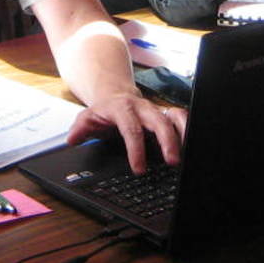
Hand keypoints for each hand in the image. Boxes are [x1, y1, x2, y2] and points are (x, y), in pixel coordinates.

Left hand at [65, 93, 186, 173]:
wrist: (114, 94)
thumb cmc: (103, 111)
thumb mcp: (87, 118)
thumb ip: (80, 130)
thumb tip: (72, 140)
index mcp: (122, 109)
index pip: (131, 129)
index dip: (136, 150)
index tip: (139, 169)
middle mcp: (142, 108)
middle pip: (159, 121)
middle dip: (168, 141)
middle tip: (173, 162)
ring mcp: (156, 110)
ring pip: (174, 116)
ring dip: (183, 133)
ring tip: (188, 153)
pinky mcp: (165, 114)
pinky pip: (181, 117)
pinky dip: (188, 129)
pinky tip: (191, 145)